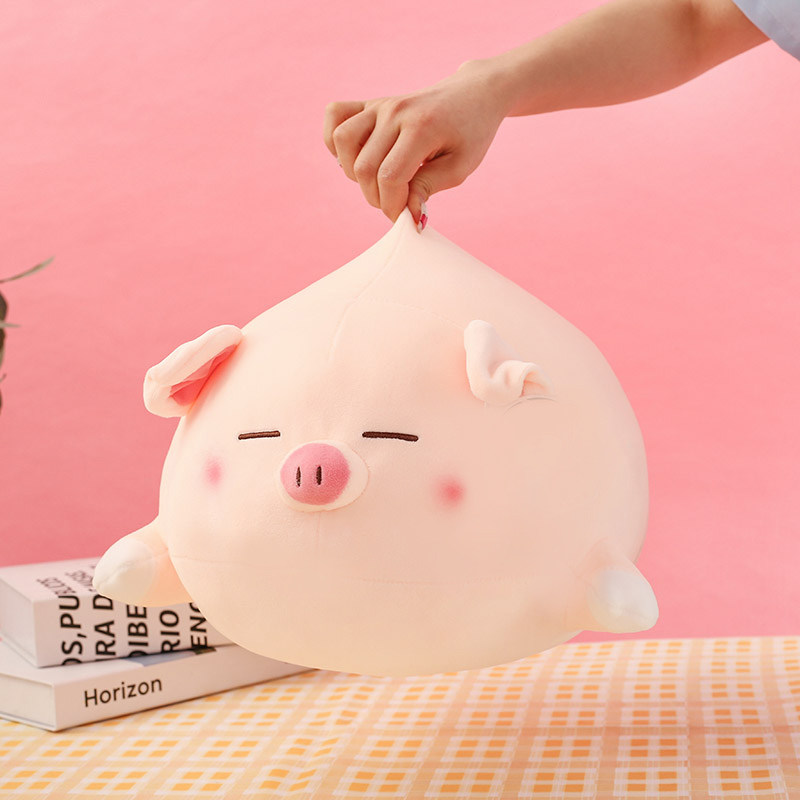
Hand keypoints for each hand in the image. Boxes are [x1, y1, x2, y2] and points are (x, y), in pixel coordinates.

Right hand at [323, 60, 510, 226]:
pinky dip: (335, 140)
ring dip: (354, 173)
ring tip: (379, 180)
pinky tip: (356, 156)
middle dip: (377, 197)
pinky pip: (335, 115)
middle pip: (364, 167)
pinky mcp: (371, 103)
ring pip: (343, 141)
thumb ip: (428, 188)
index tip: (405, 218)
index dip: (393, 206)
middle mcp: (395, 111)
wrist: (473, 94)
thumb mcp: (460, 166)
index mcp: (421, 127)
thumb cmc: (470, 132)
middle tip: (398, 202)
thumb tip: (407, 215)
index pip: (390, 177)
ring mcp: (380, 104)